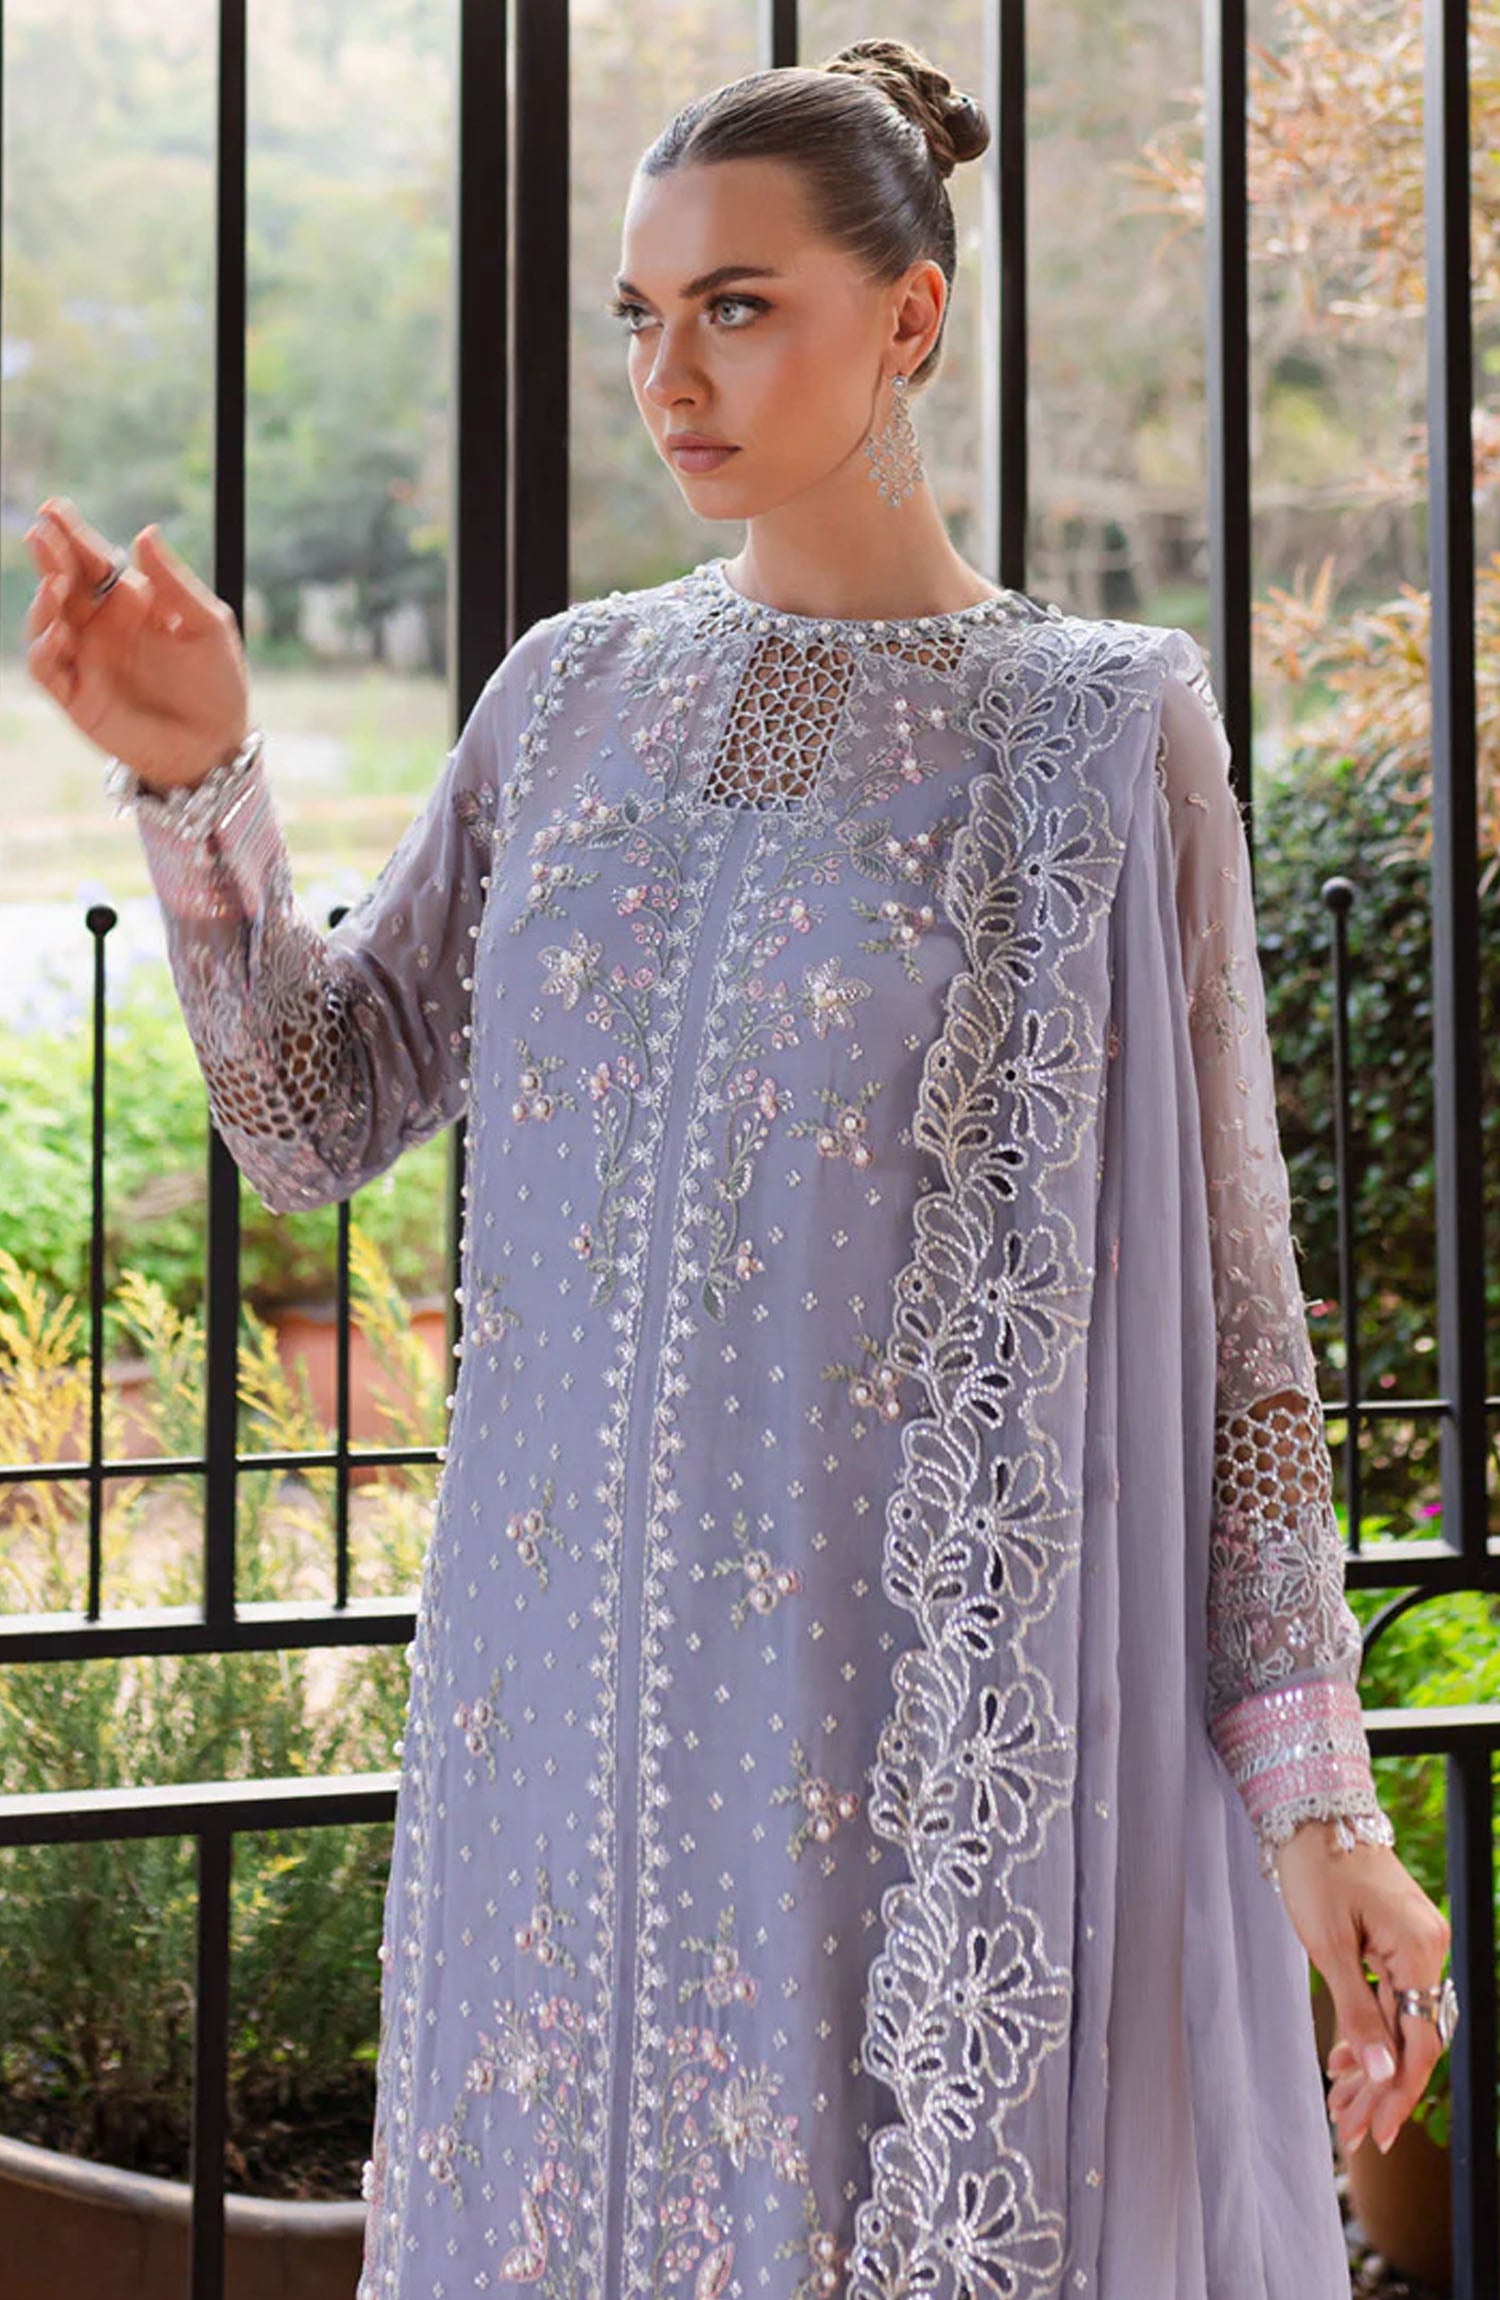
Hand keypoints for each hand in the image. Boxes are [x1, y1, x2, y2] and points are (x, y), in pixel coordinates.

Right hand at [23, 496, 250, 791]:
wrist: (216, 746)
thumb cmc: (217, 684)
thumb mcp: (207, 626)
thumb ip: (175, 585)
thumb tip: (145, 533)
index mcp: (130, 603)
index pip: (93, 561)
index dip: (71, 534)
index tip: (55, 508)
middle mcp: (100, 627)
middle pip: (62, 583)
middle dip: (48, 557)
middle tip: (40, 532)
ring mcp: (85, 661)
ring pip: (46, 622)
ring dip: (44, 601)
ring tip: (56, 584)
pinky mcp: (77, 696)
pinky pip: (47, 669)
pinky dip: (45, 649)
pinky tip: (60, 633)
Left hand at [1274, 1818, 1451, 2158]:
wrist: (1311, 1811)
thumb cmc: (1314, 1870)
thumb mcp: (1328, 1947)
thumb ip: (1357, 2012)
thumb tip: (1382, 2072)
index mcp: (1420, 1950)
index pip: (1418, 2043)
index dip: (1397, 2094)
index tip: (1374, 2135)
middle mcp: (1430, 1948)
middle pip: (1410, 2036)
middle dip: (1378, 2088)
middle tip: (1349, 2133)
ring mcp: (1418, 1941)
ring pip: (1399, 2019)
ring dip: (1371, 2064)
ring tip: (1340, 2109)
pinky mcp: (1400, 1936)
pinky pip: (1391, 1995)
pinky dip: (1368, 2028)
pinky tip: (1342, 2064)